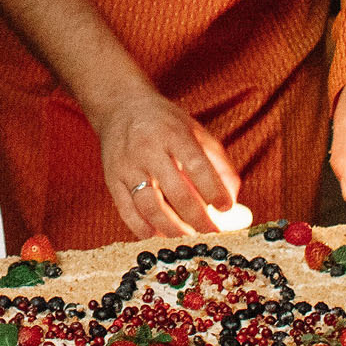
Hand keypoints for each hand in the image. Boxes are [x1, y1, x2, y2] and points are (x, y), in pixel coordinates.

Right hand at [94, 88, 239, 237]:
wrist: (121, 107)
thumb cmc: (165, 124)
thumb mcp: (195, 131)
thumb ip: (218, 162)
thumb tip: (233, 200)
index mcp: (173, 133)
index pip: (196, 165)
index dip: (213, 190)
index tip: (226, 208)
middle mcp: (148, 148)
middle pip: (175, 191)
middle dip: (197, 218)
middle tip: (212, 233)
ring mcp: (127, 165)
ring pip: (150, 205)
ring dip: (172, 229)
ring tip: (188, 238)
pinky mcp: (112, 179)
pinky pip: (127, 211)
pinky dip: (144, 229)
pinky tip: (160, 235)